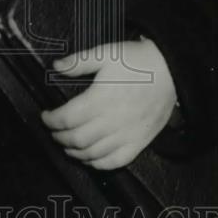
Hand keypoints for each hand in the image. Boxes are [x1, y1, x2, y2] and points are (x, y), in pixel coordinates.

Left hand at [40, 38, 176, 169]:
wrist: (171, 71)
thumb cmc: (137, 61)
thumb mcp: (106, 53)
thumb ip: (79, 61)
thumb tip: (56, 66)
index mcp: (100, 99)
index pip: (66, 118)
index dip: (51, 120)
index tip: (45, 116)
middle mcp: (112, 120)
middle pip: (76, 139)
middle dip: (59, 137)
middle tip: (53, 131)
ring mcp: (127, 134)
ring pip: (93, 153)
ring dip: (74, 152)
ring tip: (66, 145)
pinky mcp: (139, 142)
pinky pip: (115, 161)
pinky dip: (98, 164)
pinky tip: (89, 158)